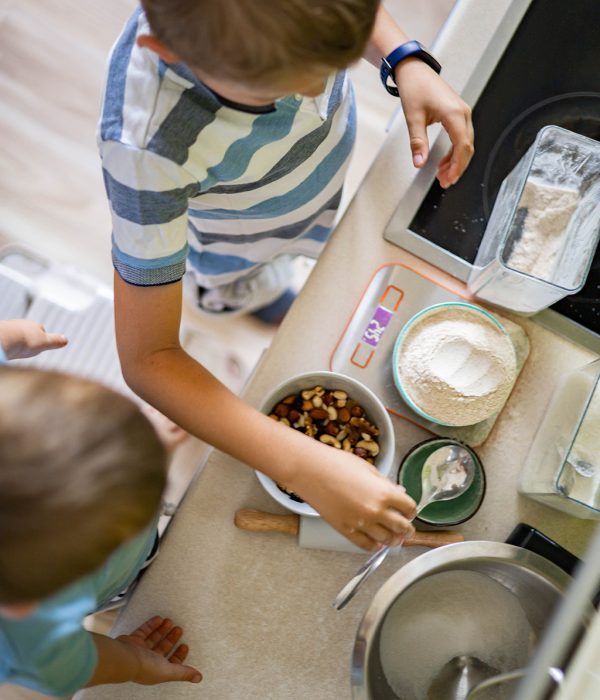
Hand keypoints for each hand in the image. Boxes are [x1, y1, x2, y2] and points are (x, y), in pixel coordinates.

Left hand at [0, 319, 67, 359]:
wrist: (4, 338)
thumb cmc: (25, 341)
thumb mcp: (44, 343)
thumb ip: (55, 341)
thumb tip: (66, 340)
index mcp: (35, 325)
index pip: (42, 330)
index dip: (43, 338)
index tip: (42, 344)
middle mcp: (23, 324)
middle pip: (29, 331)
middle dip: (30, 338)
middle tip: (29, 348)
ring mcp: (11, 326)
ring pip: (17, 333)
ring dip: (18, 340)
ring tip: (17, 349)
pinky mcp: (2, 331)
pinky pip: (7, 337)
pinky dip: (9, 342)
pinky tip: (8, 348)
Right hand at [117, 616, 201, 684]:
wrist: (124, 657)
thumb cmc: (145, 667)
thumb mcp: (169, 671)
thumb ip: (184, 673)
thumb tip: (199, 678)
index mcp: (157, 670)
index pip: (171, 663)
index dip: (179, 655)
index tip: (185, 645)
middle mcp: (148, 661)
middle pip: (163, 649)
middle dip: (172, 639)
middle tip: (179, 628)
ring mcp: (139, 650)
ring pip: (154, 639)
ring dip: (162, 630)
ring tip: (170, 620)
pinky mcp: (132, 640)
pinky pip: (143, 631)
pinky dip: (151, 625)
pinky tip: (159, 618)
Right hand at [288, 442, 416, 550]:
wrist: (311, 470)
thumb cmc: (337, 463)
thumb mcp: (368, 469)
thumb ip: (385, 484)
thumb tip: (399, 493)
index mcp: (384, 492)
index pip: (410, 508)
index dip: (411, 510)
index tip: (408, 511)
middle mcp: (375, 511)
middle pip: (402, 528)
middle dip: (407, 529)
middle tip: (406, 529)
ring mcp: (360, 523)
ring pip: (386, 540)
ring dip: (393, 539)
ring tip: (393, 537)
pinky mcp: (345, 530)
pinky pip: (366, 545)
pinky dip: (374, 545)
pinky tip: (375, 541)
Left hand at [393, 58, 473, 187]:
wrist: (414, 70)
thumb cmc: (415, 88)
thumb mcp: (413, 118)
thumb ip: (418, 143)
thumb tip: (420, 162)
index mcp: (454, 113)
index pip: (462, 146)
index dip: (458, 165)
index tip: (449, 178)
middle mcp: (463, 112)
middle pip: (467, 147)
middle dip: (457, 167)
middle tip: (445, 181)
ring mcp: (462, 112)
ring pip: (465, 143)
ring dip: (456, 161)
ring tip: (443, 174)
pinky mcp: (458, 113)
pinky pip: (461, 136)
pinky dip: (454, 151)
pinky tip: (444, 161)